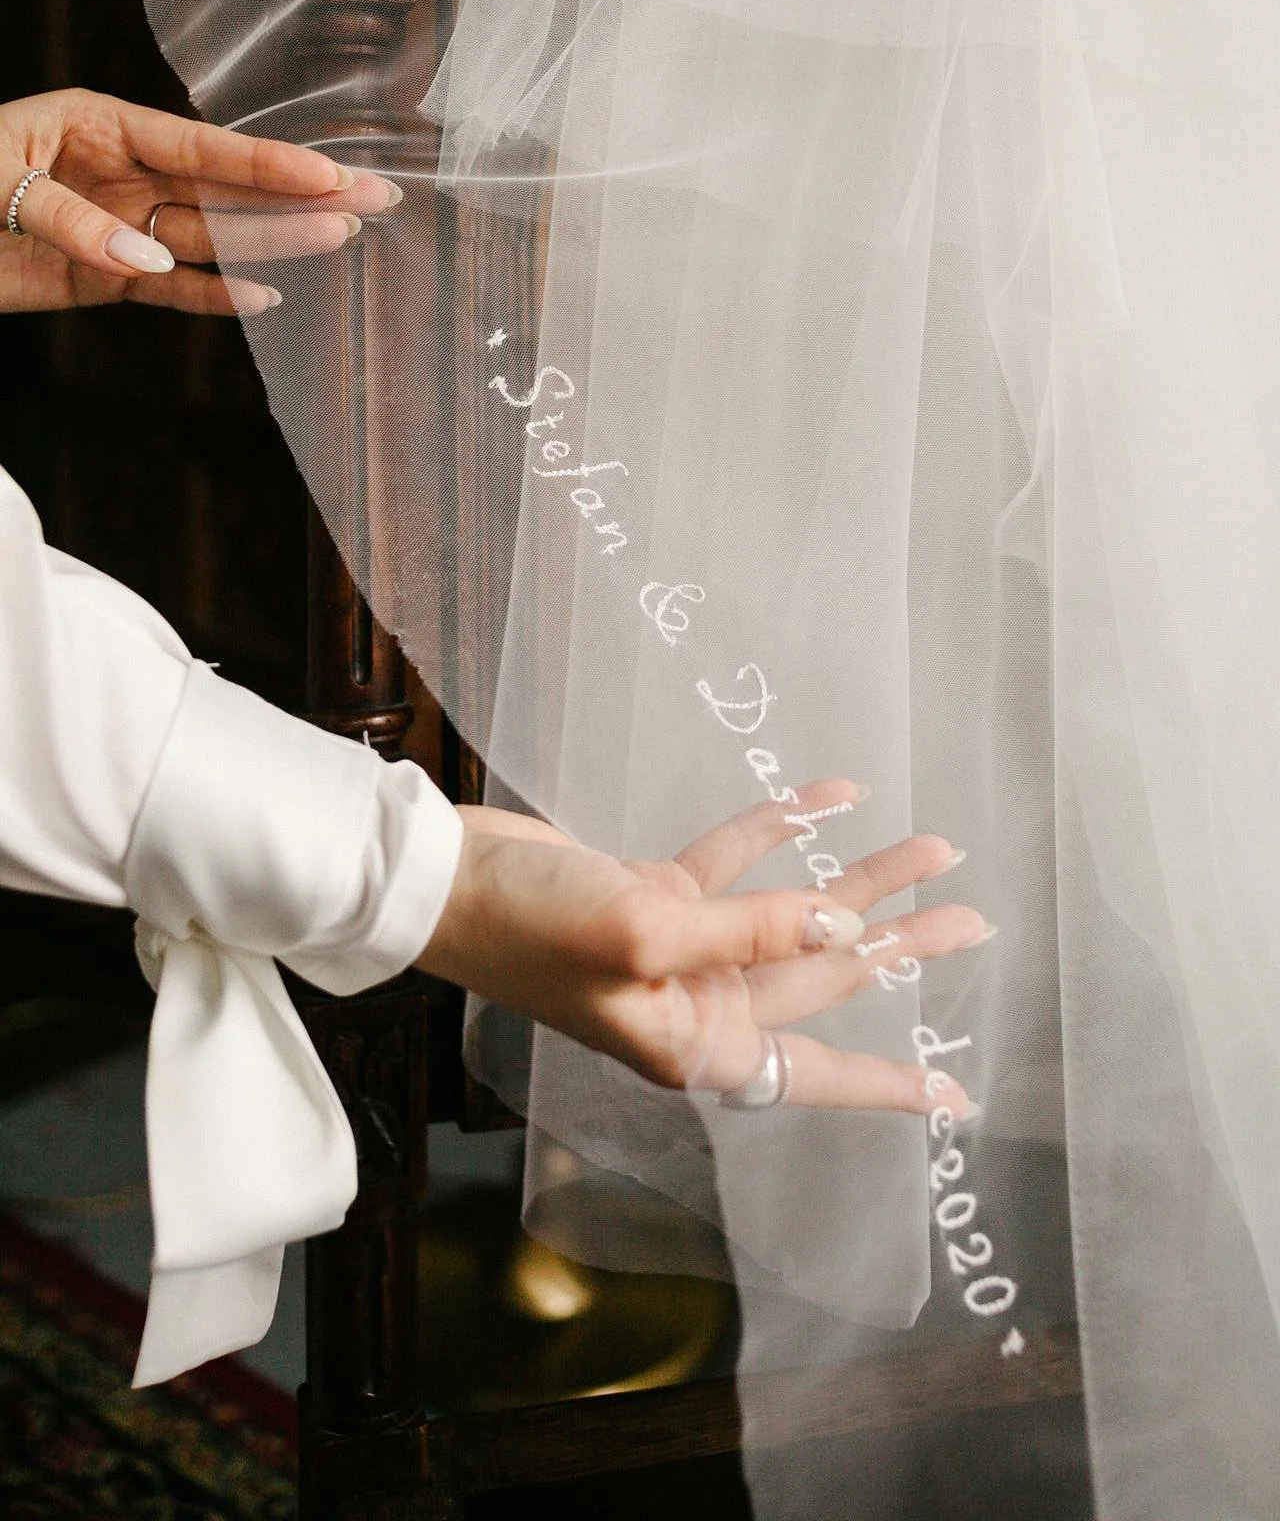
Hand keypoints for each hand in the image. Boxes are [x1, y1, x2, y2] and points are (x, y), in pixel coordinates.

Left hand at [0, 88, 398, 315]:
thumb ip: (75, 222)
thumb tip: (143, 263)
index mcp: (99, 123)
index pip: (200, 146)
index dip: (266, 161)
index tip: (327, 172)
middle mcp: (120, 171)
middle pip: (223, 189)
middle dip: (298, 195)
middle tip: (372, 198)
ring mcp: (115, 226)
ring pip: (208, 239)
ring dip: (272, 243)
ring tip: (338, 241)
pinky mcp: (99, 279)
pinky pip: (168, 290)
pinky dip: (212, 297)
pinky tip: (265, 297)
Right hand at [419, 783, 988, 1115]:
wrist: (441, 876)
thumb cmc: (529, 927)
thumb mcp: (648, 933)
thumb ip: (752, 929)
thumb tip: (842, 923)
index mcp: (695, 1043)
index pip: (815, 1072)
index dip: (889, 1084)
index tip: (957, 1094)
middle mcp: (696, 1003)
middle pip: (822, 975)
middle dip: (898, 947)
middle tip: (971, 917)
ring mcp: (679, 947)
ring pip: (793, 912)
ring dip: (857, 880)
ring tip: (930, 848)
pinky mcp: (655, 893)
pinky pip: (738, 861)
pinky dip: (782, 829)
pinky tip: (832, 797)